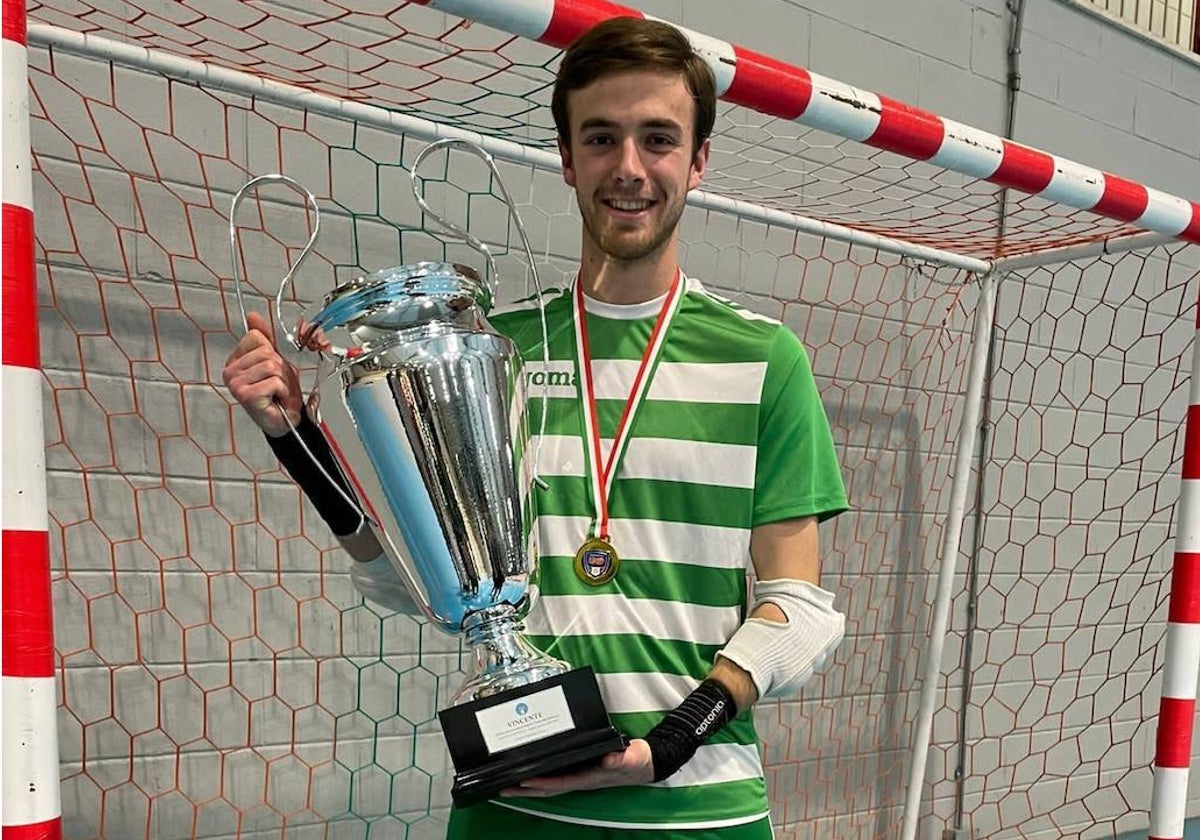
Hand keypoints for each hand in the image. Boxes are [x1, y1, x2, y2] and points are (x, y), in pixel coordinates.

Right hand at [222, 310, 303, 436]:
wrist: (285, 420)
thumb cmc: (278, 393)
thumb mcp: (274, 360)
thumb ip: (264, 338)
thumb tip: (253, 315)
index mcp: (235, 360)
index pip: (256, 337)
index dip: (272, 352)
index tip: (271, 369)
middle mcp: (230, 372)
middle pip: (266, 352)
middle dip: (279, 368)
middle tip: (276, 383)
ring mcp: (236, 384)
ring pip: (271, 365)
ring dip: (281, 380)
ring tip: (276, 391)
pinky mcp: (246, 395)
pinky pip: (274, 381)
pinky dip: (282, 391)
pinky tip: (275, 399)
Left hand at [499, 739, 653, 797]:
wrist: (644, 763)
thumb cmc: (636, 760)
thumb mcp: (631, 757)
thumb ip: (620, 759)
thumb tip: (607, 760)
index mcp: (589, 778)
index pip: (560, 782)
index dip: (541, 782)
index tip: (523, 780)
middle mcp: (579, 780)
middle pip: (546, 788)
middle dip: (524, 790)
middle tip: (501, 788)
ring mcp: (577, 776)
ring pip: (547, 785)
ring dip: (526, 786)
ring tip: (506, 784)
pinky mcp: (578, 770)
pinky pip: (553, 776)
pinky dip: (538, 777)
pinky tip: (528, 773)